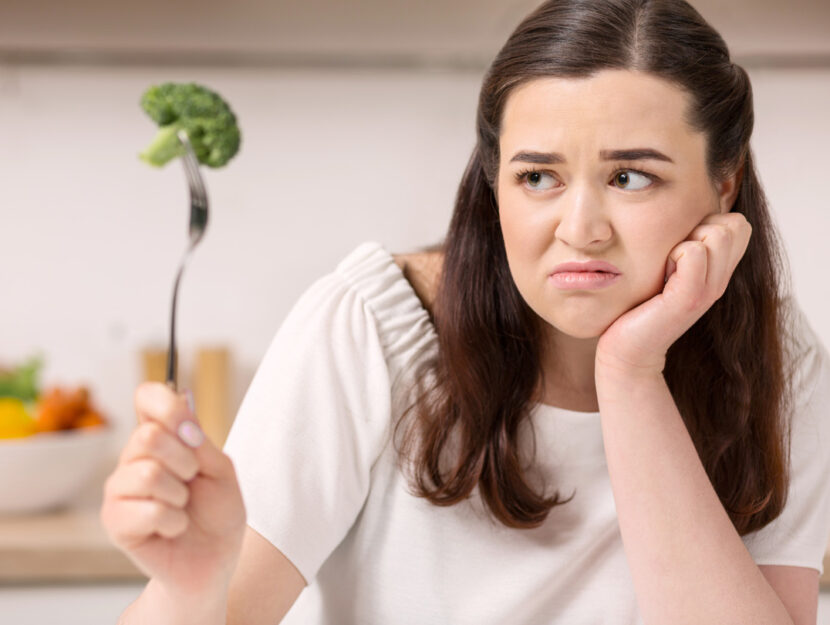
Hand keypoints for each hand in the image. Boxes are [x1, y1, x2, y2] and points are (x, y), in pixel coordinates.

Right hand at [100, 382, 245, 596]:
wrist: (215, 560)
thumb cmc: (218, 513)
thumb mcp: (221, 470)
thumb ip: (199, 439)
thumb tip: (183, 399)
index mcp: (161, 437)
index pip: (147, 397)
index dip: (166, 404)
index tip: (190, 428)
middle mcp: (134, 457)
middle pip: (146, 436)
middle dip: (185, 460)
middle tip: (193, 479)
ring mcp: (120, 488)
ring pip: (147, 474)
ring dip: (180, 495)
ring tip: (183, 507)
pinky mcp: (115, 521)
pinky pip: (146, 510)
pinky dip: (173, 521)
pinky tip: (174, 528)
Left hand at [595, 212, 751, 376]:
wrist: (624, 351)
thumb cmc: (638, 306)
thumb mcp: (667, 269)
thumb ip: (684, 244)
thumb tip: (687, 208)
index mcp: (717, 272)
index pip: (738, 223)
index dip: (709, 223)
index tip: (679, 247)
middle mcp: (719, 281)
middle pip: (733, 224)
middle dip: (699, 228)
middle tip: (671, 257)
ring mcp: (707, 291)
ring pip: (716, 233)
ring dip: (684, 240)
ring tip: (665, 268)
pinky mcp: (688, 299)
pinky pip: (693, 252)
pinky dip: (674, 255)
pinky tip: (661, 277)